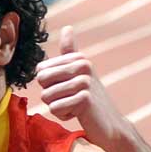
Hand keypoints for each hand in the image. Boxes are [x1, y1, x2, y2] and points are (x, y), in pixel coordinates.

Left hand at [35, 25, 131, 149]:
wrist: (109, 124)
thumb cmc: (89, 98)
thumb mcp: (79, 73)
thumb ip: (70, 51)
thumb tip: (67, 27)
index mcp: (79, 58)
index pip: (41, 70)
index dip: (48, 84)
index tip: (67, 87)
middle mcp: (83, 65)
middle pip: (41, 80)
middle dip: (50, 95)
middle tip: (70, 98)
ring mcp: (85, 81)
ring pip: (46, 96)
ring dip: (57, 106)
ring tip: (75, 106)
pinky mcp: (85, 99)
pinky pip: (54, 108)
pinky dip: (63, 115)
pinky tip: (78, 114)